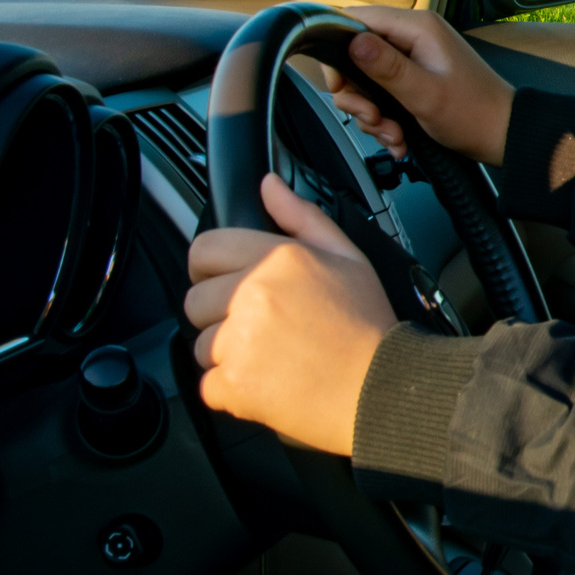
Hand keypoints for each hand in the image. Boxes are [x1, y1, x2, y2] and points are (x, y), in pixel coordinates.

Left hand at [188, 175, 396, 455]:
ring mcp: (238, 341)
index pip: (204, 249)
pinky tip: (268, 381)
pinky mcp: (233, 383)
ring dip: (226, 353)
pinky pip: (209, 383)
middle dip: (220, 313)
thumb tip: (268, 185)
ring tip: (271, 356)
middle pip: (194, 300)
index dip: (214, 267)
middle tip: (262, 326)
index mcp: (277, 258)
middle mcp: (251, 295)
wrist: (380, 388)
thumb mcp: (347, 257)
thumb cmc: (367, 323)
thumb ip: (301, 217)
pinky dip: (232, 389)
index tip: (233, 283)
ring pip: (200, 343)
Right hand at [322, 6, 514, 166]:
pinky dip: (384, 119)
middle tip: (373, 119)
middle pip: (354, 55)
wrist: (503, 136)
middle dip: (357, 94)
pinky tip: (398, 137)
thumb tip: (351, 41)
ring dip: (371, 114)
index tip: (340, 85)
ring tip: (393, 134)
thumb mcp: (425, 93)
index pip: (354, 19)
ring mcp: (413, 58)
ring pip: (365, 81)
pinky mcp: (413, 78)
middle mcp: (412, 36)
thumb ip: (386, 67)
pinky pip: (381, 94)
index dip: (337, 51)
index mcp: (417, 27)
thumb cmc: (474, 114)